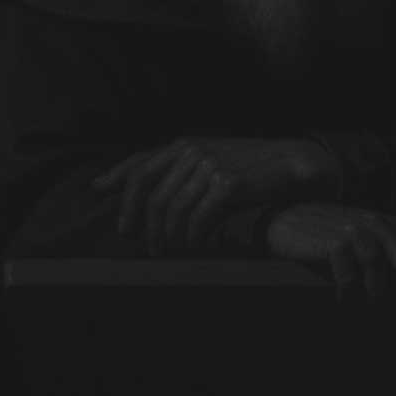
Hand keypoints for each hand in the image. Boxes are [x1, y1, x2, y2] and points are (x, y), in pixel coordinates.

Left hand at [93, 136, 335, 249]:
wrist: (291, 163)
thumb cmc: (247, 167)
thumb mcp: (210, 159)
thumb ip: (178, 170)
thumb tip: (139, 191)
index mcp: (184, 145)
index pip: (140, 165)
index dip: (117, 182)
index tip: (103, 198)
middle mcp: (193, 152)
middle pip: (152, 195)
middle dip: (143, 225)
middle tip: (147, 246)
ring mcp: (209, 166)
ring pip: (172, 210)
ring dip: (168, 236)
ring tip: (169, 250)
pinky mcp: (228, 184)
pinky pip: (198, 218)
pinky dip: (193, 236)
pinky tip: (195, 245)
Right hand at [263, 202, 395, 303]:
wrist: (287, 220)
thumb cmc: (332, 240)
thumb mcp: (367, 247)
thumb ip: (392, 263)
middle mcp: (383, 226)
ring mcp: (360, 231)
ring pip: (381, 275)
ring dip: (374, 300)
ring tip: (365, 312)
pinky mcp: (336, 239)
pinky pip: (351, 276)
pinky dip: (348, 294)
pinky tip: (342, 301)